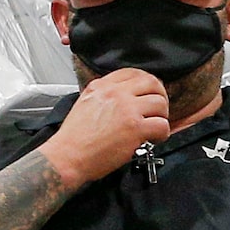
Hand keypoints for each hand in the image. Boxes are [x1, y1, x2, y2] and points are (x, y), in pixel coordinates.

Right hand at [44, 68, 174, 185]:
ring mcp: (127, 109)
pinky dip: (162, 133)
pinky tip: (153, 139)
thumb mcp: (84, 104)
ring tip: (154, 127)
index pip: (133, 73)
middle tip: (158, 108)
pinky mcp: (135, 128)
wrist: (68, 157)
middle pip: (152, 83)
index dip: (146, 83)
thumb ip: (103, 96)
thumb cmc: (74, 138)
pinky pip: (162, 125)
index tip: (149, 93)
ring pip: (160, 104)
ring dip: (161, 116)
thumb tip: (123, 98)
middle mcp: (115, 94)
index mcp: (102, 86)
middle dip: (160, 95)